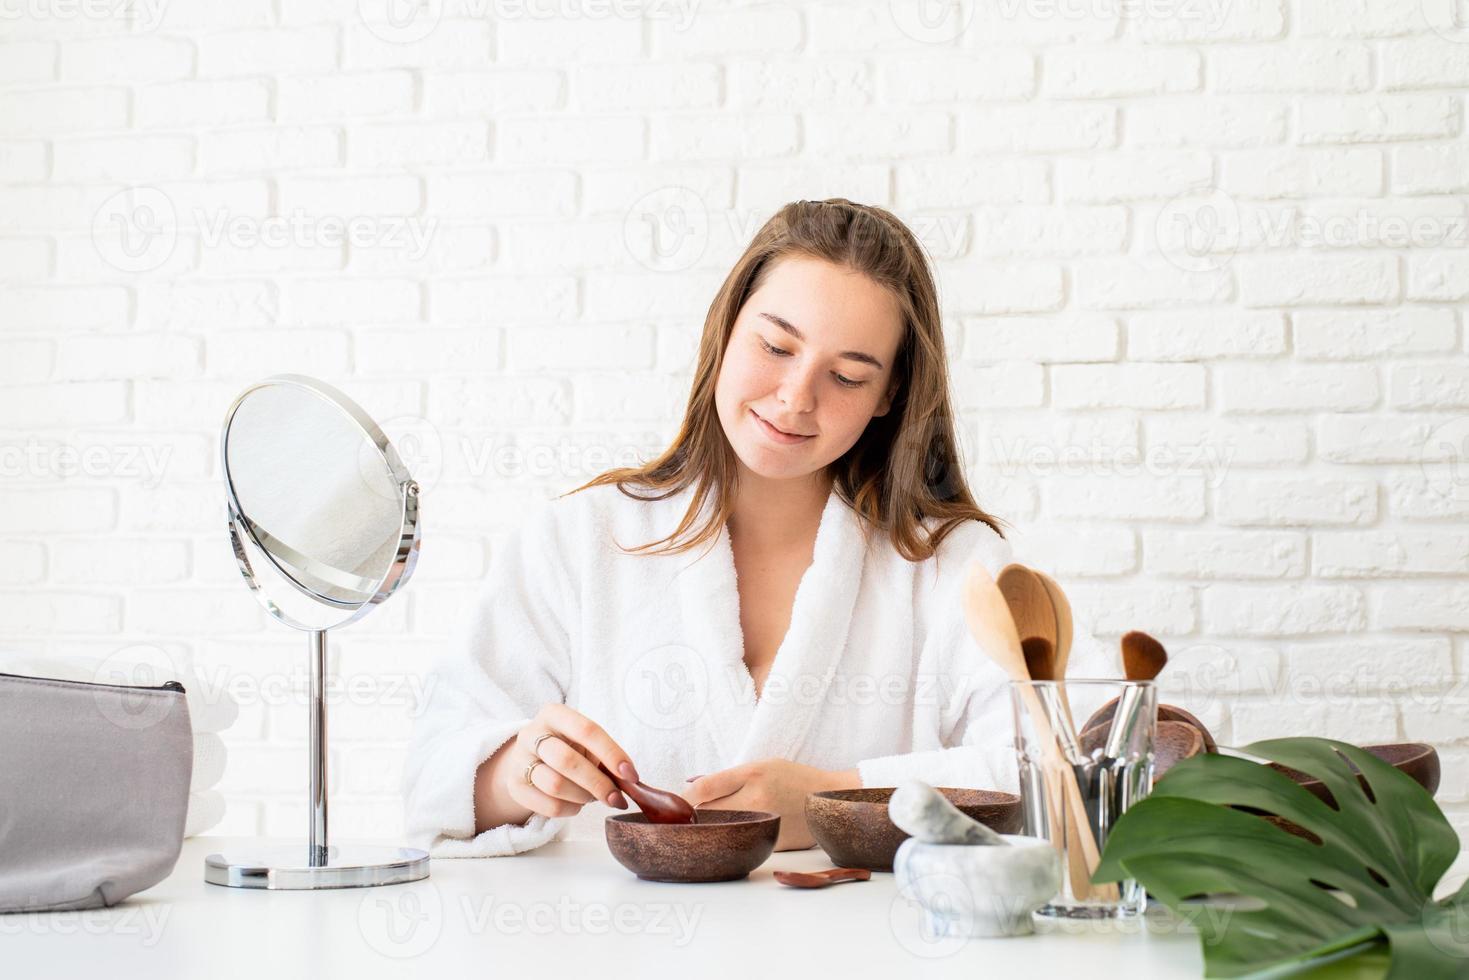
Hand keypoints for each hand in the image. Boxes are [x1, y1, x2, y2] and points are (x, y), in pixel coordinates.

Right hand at [498, 704, 636, 821]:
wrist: (529, 759)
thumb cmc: (568, 748)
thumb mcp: (584, 742)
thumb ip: (605, 757)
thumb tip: (630, 782)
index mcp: (554, 714)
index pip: (586, 730)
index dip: (612, 754)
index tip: (631, 775)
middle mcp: (531, 734)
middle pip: (567, 761)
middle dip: (598, 783)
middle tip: (616, 798)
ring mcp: (519, 760)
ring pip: (556, 785)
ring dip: (583, 796)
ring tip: (593, 797)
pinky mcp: (515, 787)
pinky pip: (549, 806)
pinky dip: (571, 809)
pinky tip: (577, 804)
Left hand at [683, 759, 859, 850]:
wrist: (830, 799)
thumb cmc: (793, 778)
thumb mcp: (762, 766)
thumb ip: (728, 777)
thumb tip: (691, 786)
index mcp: (753, 774)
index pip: (704, 788)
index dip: (681, 797)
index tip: (670, 803)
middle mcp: (757, 798)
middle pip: (708, 811)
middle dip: (689, 816)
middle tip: (675, 819)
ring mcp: (765, 823)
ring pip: (722, 831)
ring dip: (706, 830)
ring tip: (696, 829)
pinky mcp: (772, 843)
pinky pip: (741, 842)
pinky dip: (729, 841)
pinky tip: (723, 839)